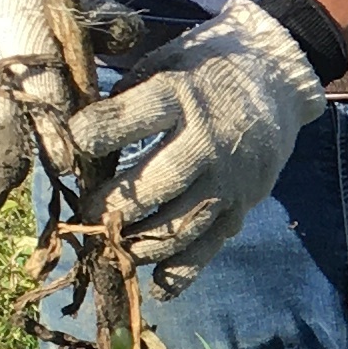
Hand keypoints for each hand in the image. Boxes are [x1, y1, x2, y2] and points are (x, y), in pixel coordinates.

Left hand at [74, 0, 328, 294]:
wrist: (274, 80)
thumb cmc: (204, 69)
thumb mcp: (166, 62)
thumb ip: (127, 96)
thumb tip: (74, 137)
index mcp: (182, 96)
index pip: (131, 120)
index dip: (95, 135)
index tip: (72, 144)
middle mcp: (208, 142)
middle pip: (158, 184)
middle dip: (114, 206)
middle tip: (87, 215)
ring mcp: (229, 181)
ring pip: (181, 226)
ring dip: (140, 243)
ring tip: (111, 245)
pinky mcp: (241, 207)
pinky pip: (209, 247)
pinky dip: (181, 273)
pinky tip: (155, 286)